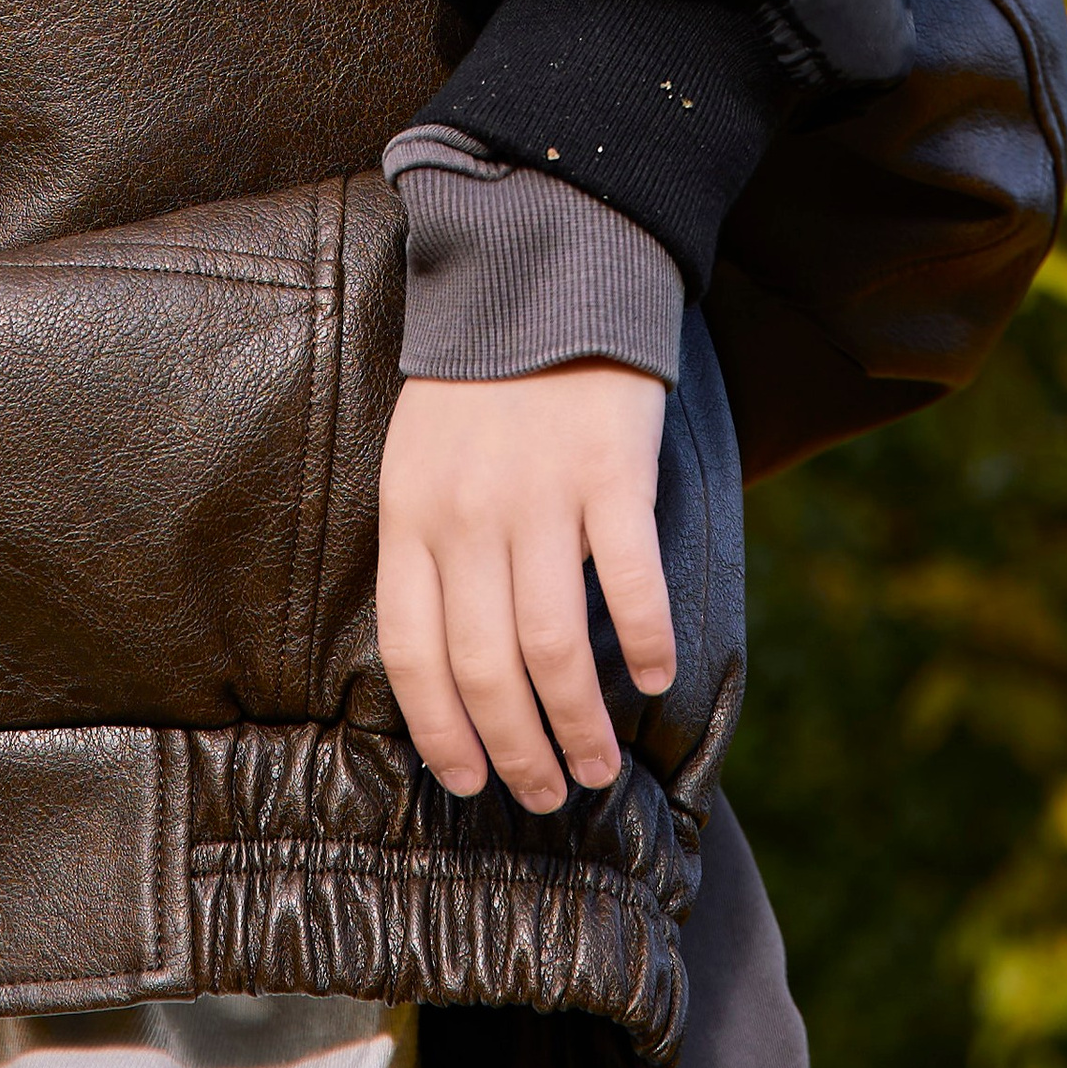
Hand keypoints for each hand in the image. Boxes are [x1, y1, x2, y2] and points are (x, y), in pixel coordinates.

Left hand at [375, 360, 673, 812]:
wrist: (537, 274)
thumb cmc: (475, 385)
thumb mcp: (417, 462)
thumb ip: (428, 551)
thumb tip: (446, 670)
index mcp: (410, 516)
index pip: (412, 654)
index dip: (441, 732)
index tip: (470, 783)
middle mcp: (467, 515)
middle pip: (485, 668)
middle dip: (518, 750)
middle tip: (551, 794)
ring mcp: (538, 494)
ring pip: (552, 647)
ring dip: (580, 724)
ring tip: (603, 765)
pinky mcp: (609, 471)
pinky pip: (628, 582)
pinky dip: (644, 642)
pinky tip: (657, 676)